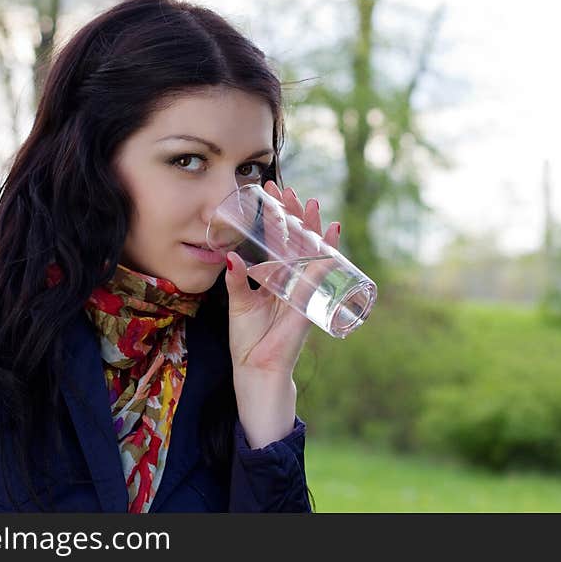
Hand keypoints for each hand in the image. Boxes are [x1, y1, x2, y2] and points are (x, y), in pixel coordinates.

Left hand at [224, 180, 340, 446]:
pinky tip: (330, 239)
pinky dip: (326, 259)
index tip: (270, 191)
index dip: (276, 217)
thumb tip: (230, 254)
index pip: (278, 241)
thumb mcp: (239, 303)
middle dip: (297, 217)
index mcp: (275, 278)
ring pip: (311, 255)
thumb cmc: (249, 339)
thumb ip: (237, 279)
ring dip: (315, 231)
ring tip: (316, 207)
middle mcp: (292, 281)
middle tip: (293, 191)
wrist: (257, 370)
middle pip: (298, 242)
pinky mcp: (307, 306)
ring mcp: (303, 292)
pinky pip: (318, 279)